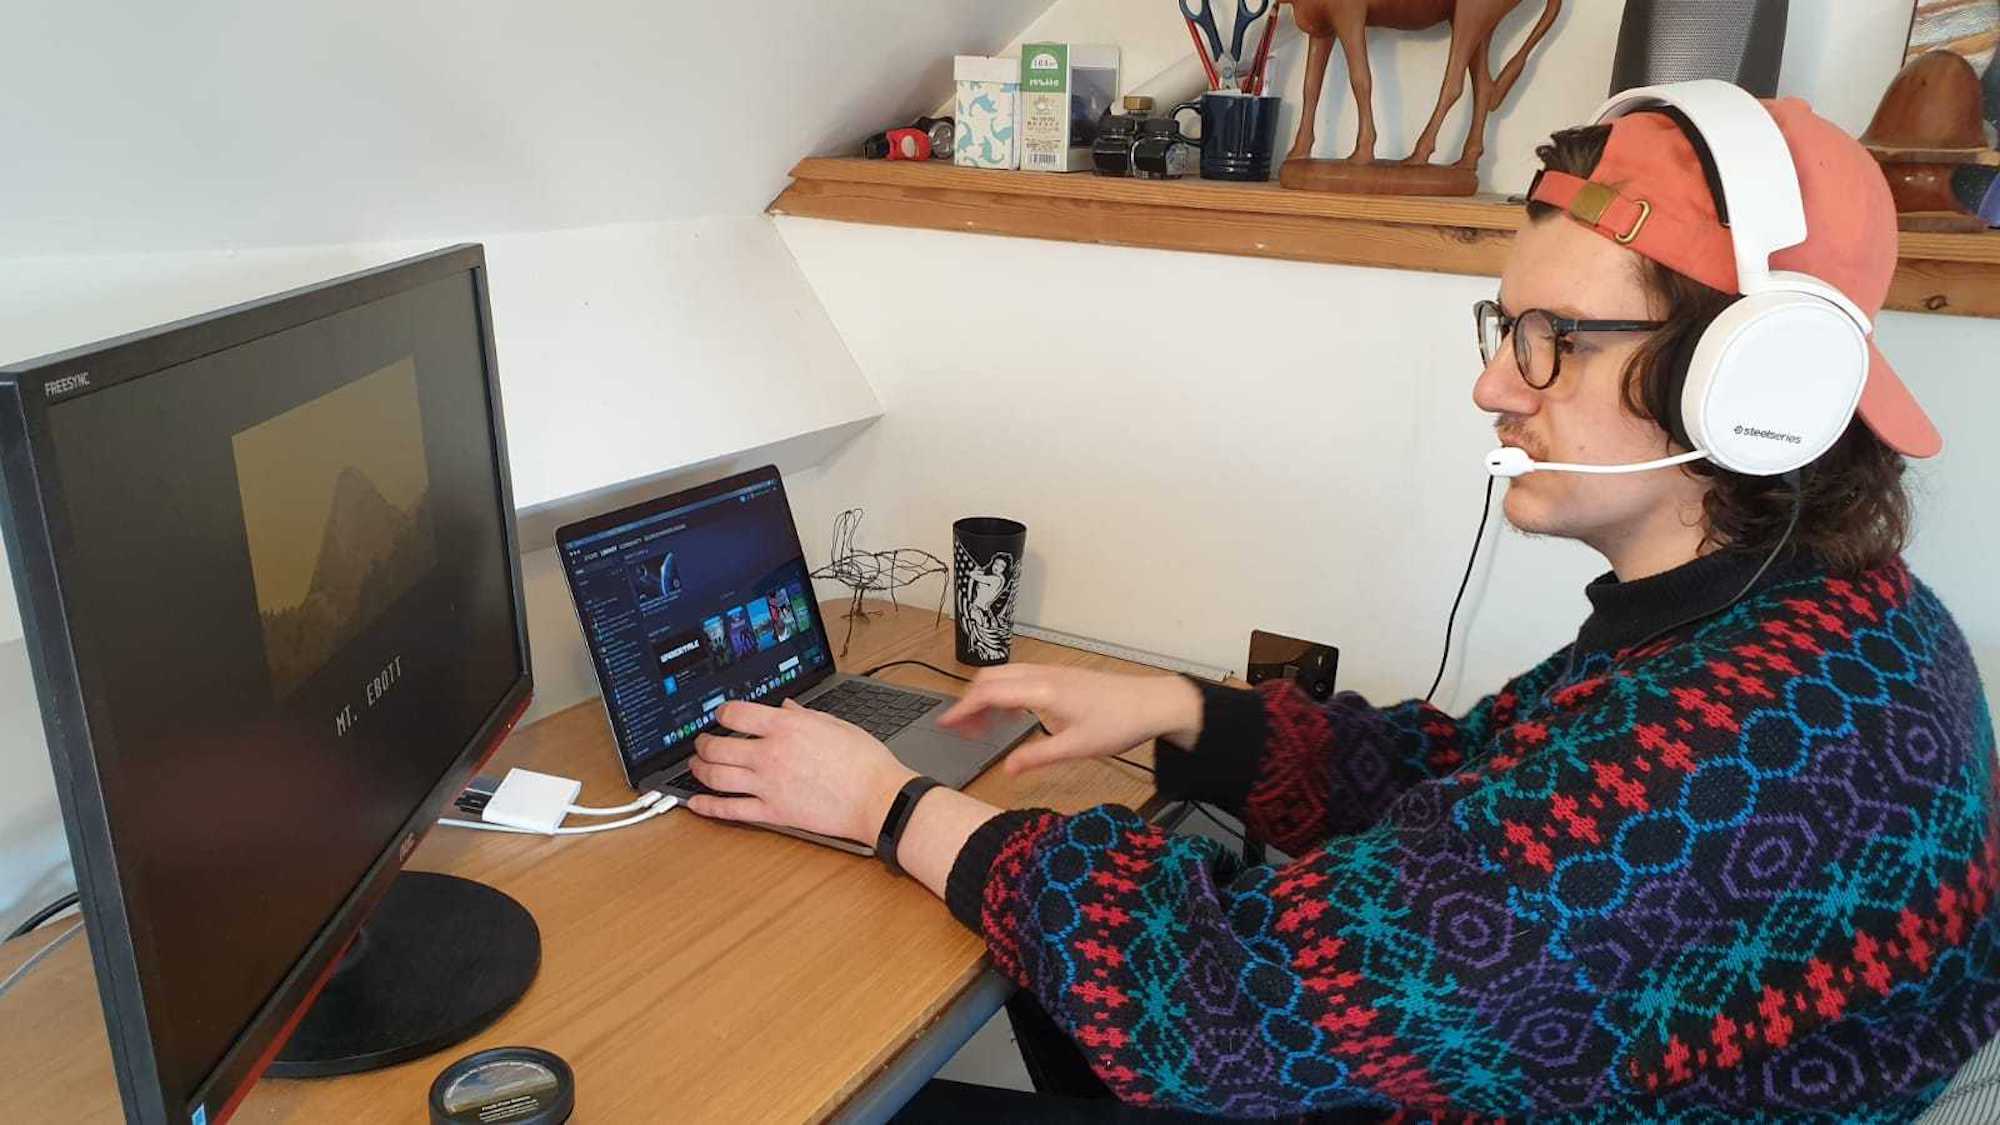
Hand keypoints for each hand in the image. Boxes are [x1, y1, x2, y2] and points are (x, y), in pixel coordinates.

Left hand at [684, 699, 917, 843]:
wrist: (878, 798)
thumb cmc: (865, 761)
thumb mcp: (835, 724)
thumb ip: (803, 714)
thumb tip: (786, 706)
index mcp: (787, 726)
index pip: (736, 713)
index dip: (721, 712)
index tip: (720, 715)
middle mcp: (771, 753)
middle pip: (718, 746)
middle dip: (703, 744)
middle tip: (700, 743)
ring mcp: (769, 784)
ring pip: (717, 776)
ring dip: (699, 770)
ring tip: (696, 767)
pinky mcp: (773, 812)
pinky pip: (730, 809)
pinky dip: (707, 807)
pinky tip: (695, 803)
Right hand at [937, 663, 1202, 775]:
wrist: (1153, 702)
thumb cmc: (1119, 724)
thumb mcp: (1077, 747)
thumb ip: (1038, 756)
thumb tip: (1006, 769)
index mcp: (1042, 691)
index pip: (989, 693)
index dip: (963, 709)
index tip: (945, 725)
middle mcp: (1042, 675)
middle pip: (990, 679)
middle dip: (969, 702)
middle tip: (958, 730)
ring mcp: (1051, 672)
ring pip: (1004, 676)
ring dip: (986, 696)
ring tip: (980, 727)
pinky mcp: (1060, 676)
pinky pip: (1020, 678)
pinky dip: (1004, 692)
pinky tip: (1010, 715)